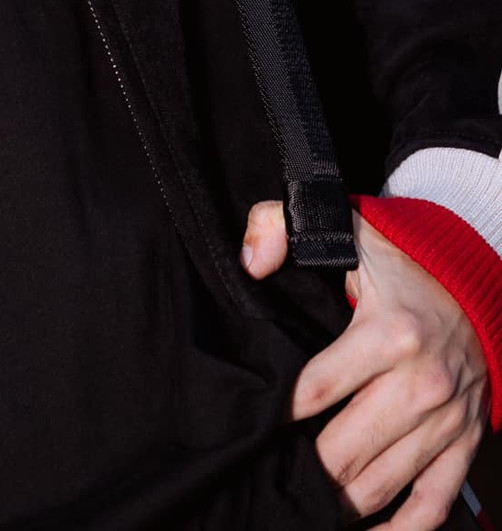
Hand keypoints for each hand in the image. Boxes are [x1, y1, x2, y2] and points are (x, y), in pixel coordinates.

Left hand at [240, 199, 487, 526]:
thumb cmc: (401, 261)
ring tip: (301, 506)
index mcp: (387, 335)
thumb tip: (250, 264)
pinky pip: (433, 504)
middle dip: (303, 468)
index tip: (250, 427)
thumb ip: (283, 227)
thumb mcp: (346, 228)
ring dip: (339, 503)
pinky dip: (400, 530)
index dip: (277, 414)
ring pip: (382, 484)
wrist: (477, 286)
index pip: (315, 389)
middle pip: (344, 450)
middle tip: (268, 474)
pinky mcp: (465, 444)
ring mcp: (447, 422)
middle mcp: (421, 385)